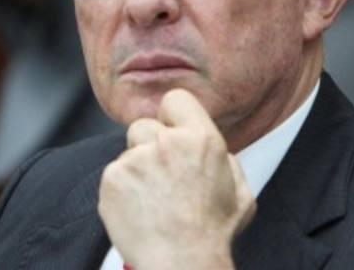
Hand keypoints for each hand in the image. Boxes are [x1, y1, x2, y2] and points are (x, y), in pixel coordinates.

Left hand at [98, 89, 255, 269]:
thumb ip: (224, 160)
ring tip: (152, 202)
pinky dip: (122, 191)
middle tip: (162, 178)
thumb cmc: (213, 234)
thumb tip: (211, 146)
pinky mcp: (112, 178)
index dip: (173, 117)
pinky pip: (114, 175)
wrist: (181, 263)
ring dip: (136, 171)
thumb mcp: (240, 193)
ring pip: (129, 154)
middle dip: (149, 146)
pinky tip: (137, 211)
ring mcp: (136, 159)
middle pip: (144, 126)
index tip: (172, 134)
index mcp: (201, 140)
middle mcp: (166, 143)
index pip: (176, 99)